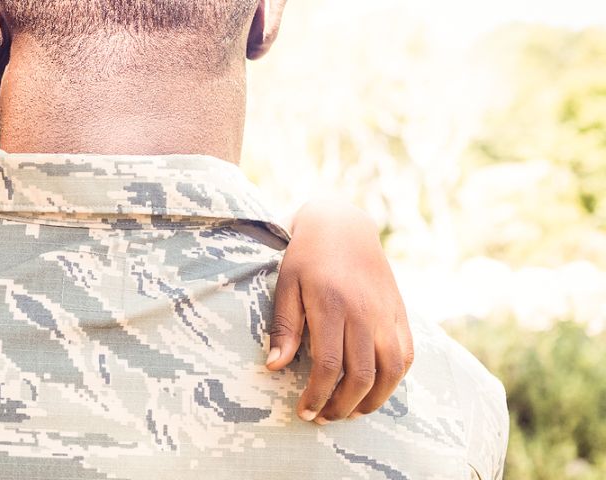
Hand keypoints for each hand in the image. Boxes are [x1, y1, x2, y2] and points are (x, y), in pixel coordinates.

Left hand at [268, 197, 412, 423]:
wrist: (343, 227)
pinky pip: (406, 357)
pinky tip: (373, 391)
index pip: (329, 365)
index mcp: (332, 306)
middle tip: (322, 418)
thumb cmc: (306, 257)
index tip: (303, 411)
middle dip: (341, 406)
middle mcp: (365, 313)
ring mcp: (387, 315)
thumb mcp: (286, 286)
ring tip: (348, 412)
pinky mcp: (400, 315)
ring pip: (390, 372)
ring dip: (371, 401)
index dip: (317, 395)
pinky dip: (393, 381)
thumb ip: (284, 327)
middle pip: (362, 375)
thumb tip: (274, 367)